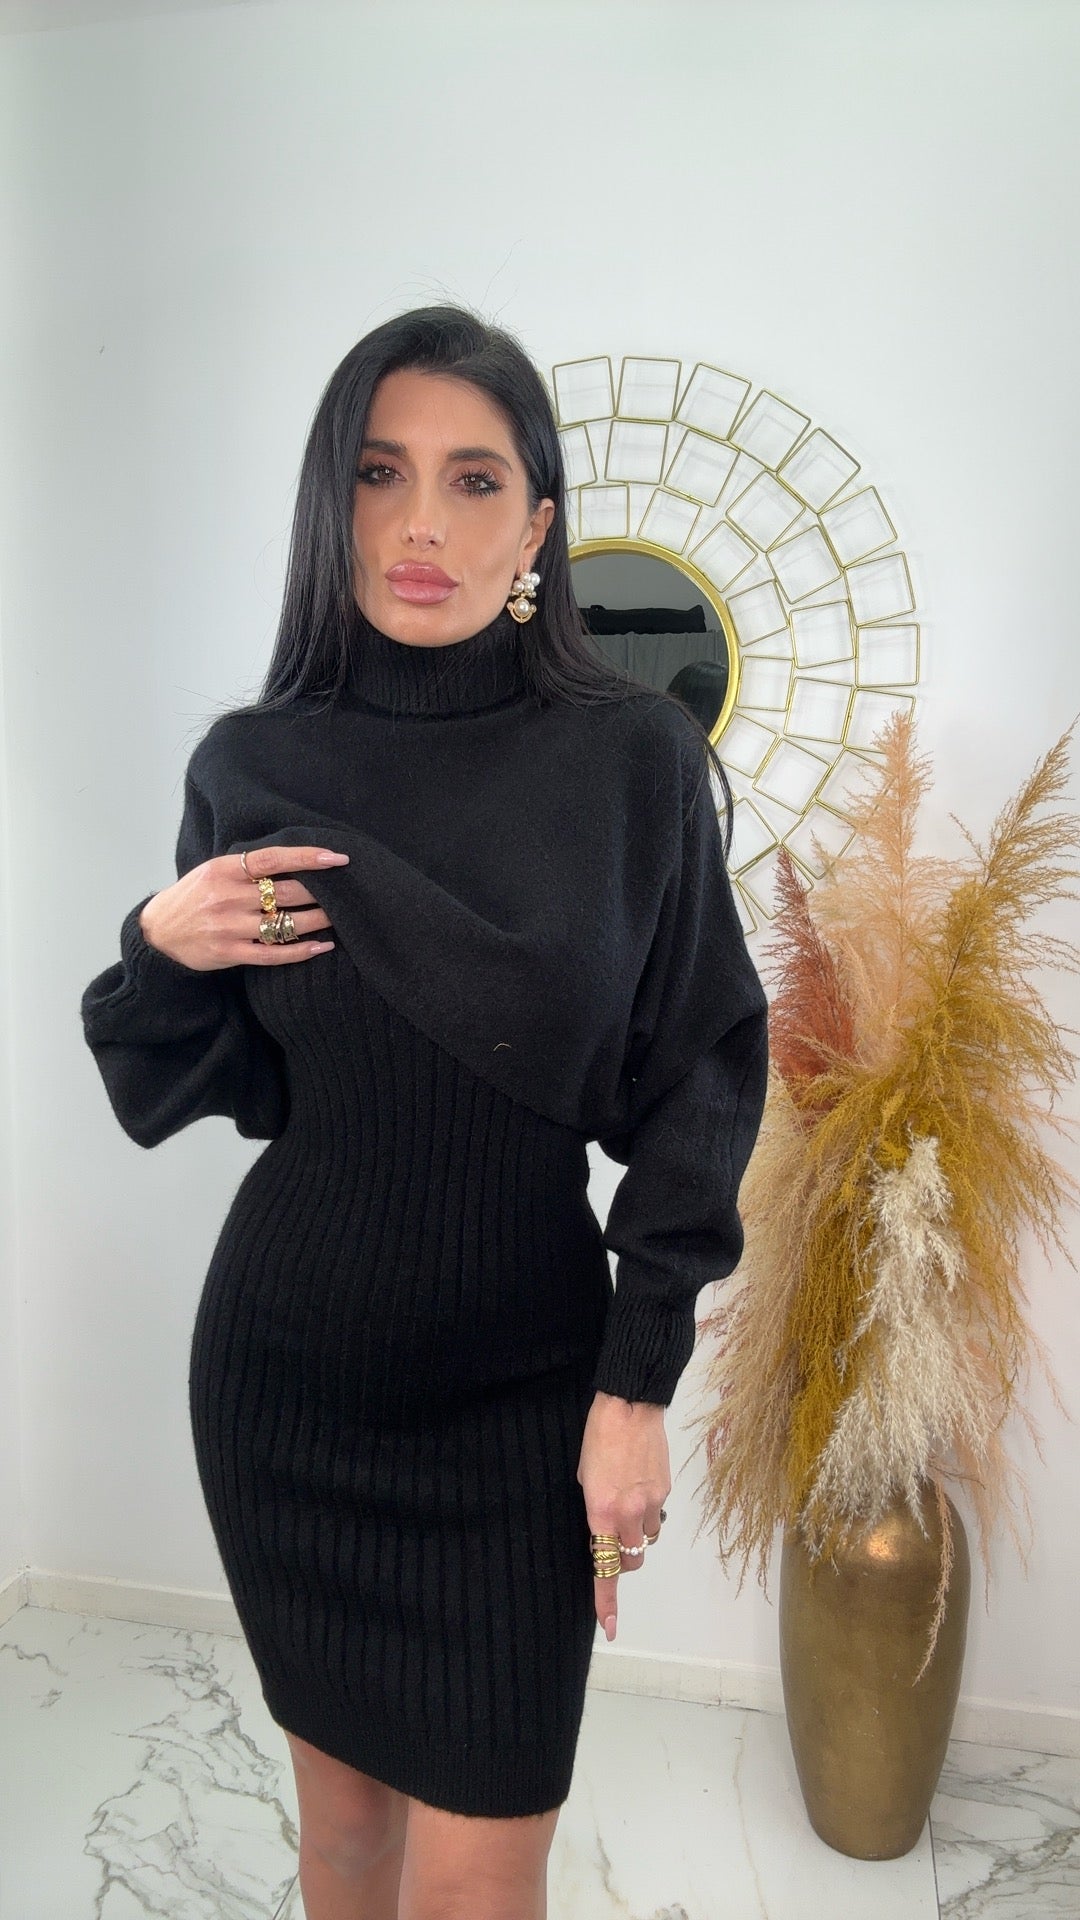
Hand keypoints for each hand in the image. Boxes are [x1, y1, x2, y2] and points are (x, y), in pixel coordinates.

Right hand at [137, 844, 349, 971]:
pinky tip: (321, 946)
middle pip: (284, 893)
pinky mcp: (229, 953)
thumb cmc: (193, 897)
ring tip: (339, 918)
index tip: (337, 858)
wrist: (158, 933)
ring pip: (283, 924)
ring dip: (316, 921)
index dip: (307, 857)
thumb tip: (295, 860)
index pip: (272, 858)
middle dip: (320, 892)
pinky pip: (272, 954)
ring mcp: (228, 927)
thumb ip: (247, 867)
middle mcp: (226, 896)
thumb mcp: (213, 872)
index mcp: (223, 870)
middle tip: (346, 892)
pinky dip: (300, 951)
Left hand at [577, 1389, 669, 1642]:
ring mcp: (651, 1503)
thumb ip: (595, 1509)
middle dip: (624, 1559)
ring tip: (629, 1503)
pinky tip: (639, 1484)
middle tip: (615, 1540)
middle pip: (632, 1560)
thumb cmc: (598, 1437)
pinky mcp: (666, 1490)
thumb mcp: (584, 1478)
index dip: (607, 1600)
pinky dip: (649, 1510)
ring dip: (638, 1532)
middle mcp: (628, 1513)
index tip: (610, 1627)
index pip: (605, 1566)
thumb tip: (605, 1527)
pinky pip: (658, 1514)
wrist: (630, 1405)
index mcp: (600, 1511)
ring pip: (648, 1539)